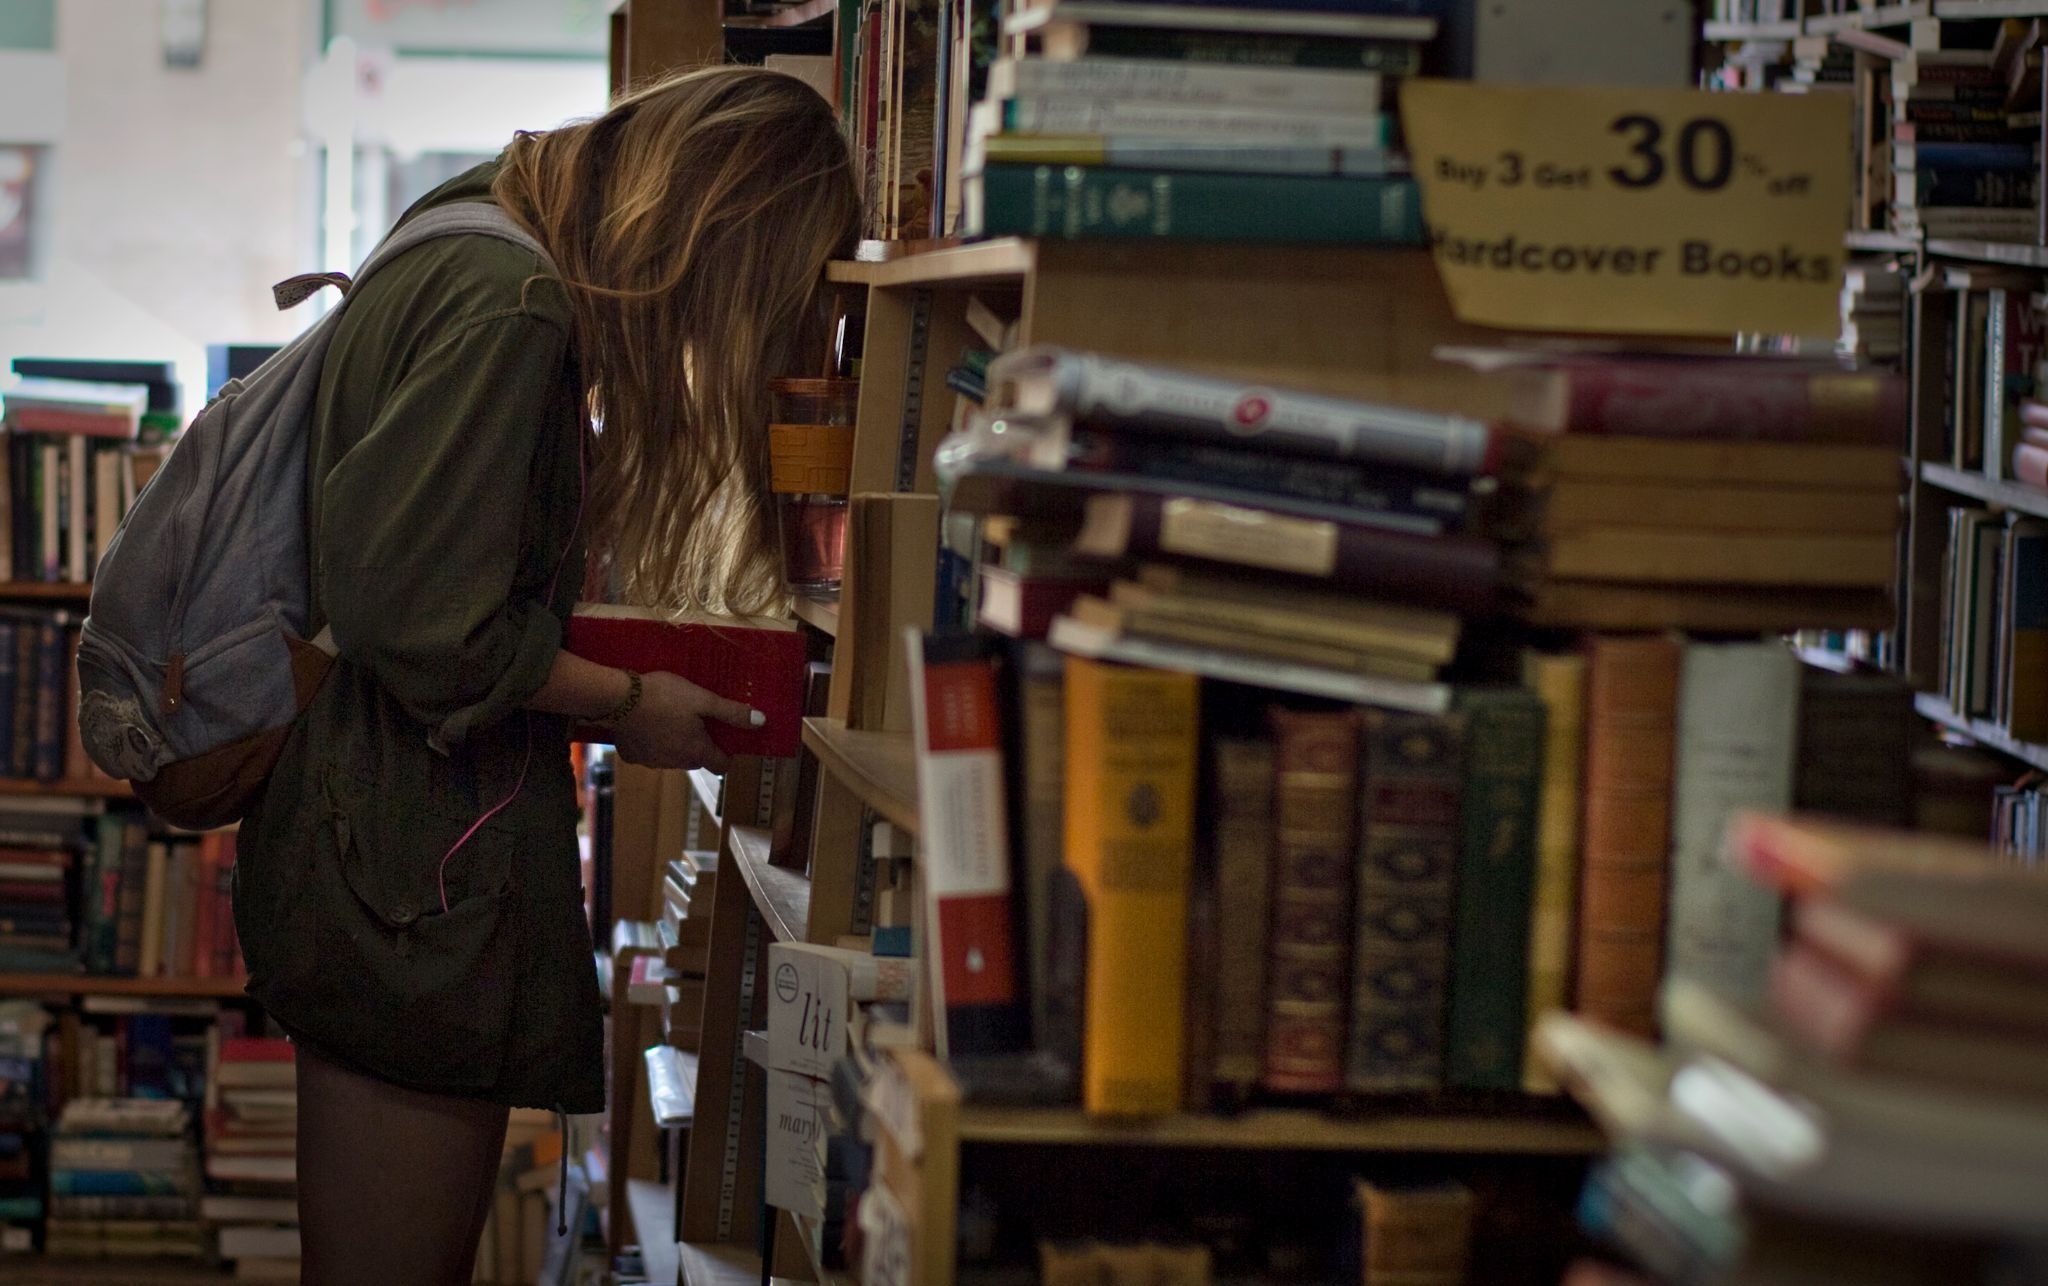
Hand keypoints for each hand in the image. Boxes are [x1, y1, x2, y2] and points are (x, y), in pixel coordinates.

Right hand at [609, 671, 759, 772]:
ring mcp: (651, 762)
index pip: (721, 765)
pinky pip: (648, 753)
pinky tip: (647, 724)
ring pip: (672, 757)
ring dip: (675, 744)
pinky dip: (651, 743)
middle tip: (695, 719)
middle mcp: (675, 763)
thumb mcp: (702, 699)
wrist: (618, 698)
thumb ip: (731, 713)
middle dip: (699, 744)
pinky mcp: (631, 756)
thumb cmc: (664, 696)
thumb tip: (761, 722)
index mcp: (696, 751)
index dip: (726, 753)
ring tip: (669, 717)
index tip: (723, 736)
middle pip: (696, 760)